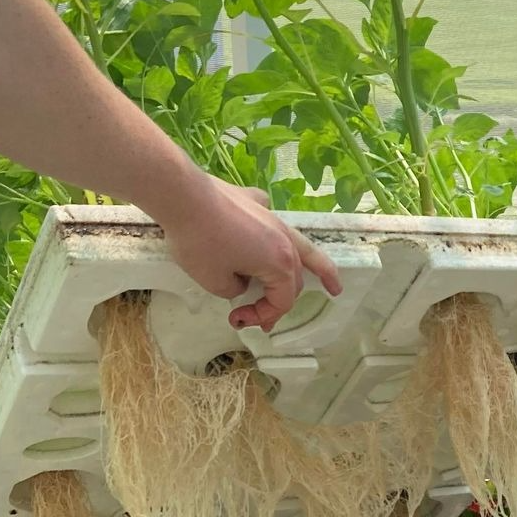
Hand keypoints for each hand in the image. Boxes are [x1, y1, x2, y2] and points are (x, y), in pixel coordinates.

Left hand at [154, 175, 342, 331]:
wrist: (183, 196)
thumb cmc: (200, 243)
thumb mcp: (215, 283)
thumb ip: (236, 290)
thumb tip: (241, 281)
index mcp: (280, 265)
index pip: (282, 301)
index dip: (263, 316)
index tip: (238, 320)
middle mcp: (285, 242)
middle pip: (295, 279)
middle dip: (279, 303)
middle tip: (260, 319)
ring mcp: (273, 219)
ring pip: (303, 247)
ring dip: (318, 268)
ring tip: (332, 283)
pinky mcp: (255, 202)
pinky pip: (272, 221)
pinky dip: (273, 233)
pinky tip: (267, 233)